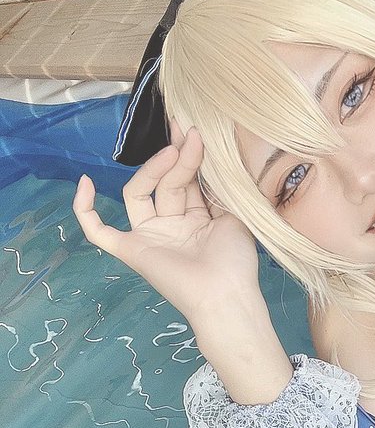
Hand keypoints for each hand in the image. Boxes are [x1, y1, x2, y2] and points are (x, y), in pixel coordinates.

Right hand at [72, 126, 261, 324]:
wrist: (226, 295)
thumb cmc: (236, 261)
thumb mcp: (234, 216)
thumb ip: (219, 189)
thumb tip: (211, 156)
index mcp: (195, 220)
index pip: (185, 181)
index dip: (189, 157)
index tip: (195, 132)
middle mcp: (170, 226)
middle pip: (164, 183)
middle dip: (177, 158)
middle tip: (189, 135)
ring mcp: (149, 238)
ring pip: (138, 194)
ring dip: (154, 169)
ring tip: (174, 150)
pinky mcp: (131, 252)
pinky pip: (98, 232)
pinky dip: (85, 210)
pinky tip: (85, 182)